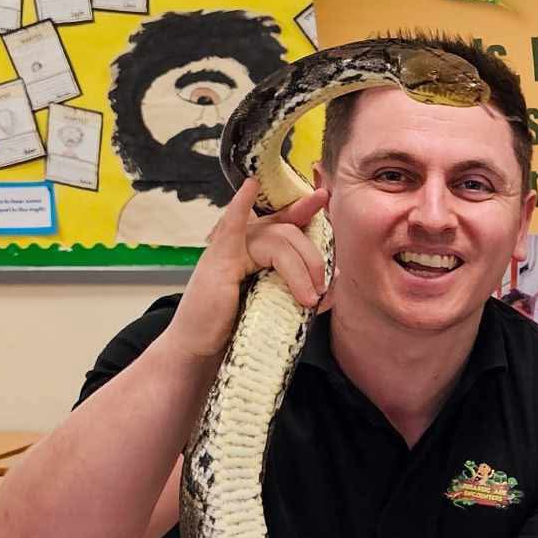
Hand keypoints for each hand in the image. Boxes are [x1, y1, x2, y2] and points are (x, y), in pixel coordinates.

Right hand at [163, 177, 332, 361]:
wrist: (203, 351)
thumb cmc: (238, 331)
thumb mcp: (278, 306)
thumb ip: (300, 288)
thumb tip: (334, 280)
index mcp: (256, 251)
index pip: (284, 223)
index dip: (304, 210)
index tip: (323, 197)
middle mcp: (243, 243)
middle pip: (288, 232)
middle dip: (313, 258)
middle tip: (323, 290)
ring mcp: (230, 249)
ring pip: (278, 239)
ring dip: (302, 268)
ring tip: (310, 299)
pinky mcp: (220, 260)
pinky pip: (233, 227)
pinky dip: (241, 205)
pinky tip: (250, 186)